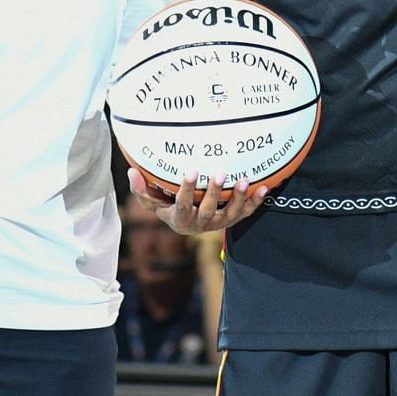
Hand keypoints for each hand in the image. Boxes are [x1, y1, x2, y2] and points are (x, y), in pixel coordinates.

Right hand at [126, 167, 267, 234]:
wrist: (187, 224)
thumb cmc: (167, 208)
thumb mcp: (152, 201)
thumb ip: (142, 189)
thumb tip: (132, 171)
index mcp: (180, 219)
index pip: (182, 206)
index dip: (187, 190)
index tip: (191, 171)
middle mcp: (200, 224)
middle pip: (209, 211)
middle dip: (214, 193)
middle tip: (219, 173)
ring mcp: (218, 223)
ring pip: (230, 214)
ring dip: (239, 198)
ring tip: (244, 180)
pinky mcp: (231, 220)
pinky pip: (246, 213)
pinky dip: (255, 202)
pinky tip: (265, 187)